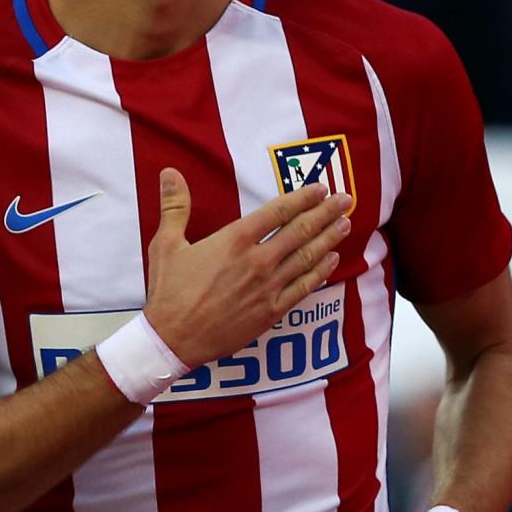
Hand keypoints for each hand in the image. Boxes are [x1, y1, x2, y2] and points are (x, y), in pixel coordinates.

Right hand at [144, 168, 351, 367]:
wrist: (173, 339)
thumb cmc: (169, 291)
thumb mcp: (166, 244)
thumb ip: (175, 205)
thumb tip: (169, 171)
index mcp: (235, 240)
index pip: (278, 212)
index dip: (302, 198)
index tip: (320, 188)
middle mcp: (257, 260)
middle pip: (300, 231)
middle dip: (326, 213)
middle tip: (346, 199)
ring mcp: (268, 287)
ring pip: (307, 257)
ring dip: (329, 238)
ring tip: (346, 224)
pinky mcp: (272, 311)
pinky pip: (304, 287)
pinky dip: (321, 271)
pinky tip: (332, 259)